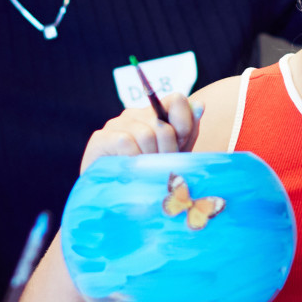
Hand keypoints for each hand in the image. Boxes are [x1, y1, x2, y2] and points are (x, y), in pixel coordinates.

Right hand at [80, 95, 202, 170]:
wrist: (120, 201)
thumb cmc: (151, 175)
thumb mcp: (176, 154)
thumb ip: (189, 131)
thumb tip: (200, 106)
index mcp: (155, 114)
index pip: (177, 100)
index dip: (184, 125)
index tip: (182, 146)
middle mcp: (136, 114)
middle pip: (163, 125)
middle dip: (168, 151)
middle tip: (161, 166)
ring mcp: (117, 123)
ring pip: (146, 134)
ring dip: (150, 159)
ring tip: (145, 170)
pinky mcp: (101, 137)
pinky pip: (125, 142)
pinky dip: (132, 159)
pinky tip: (129, 168)